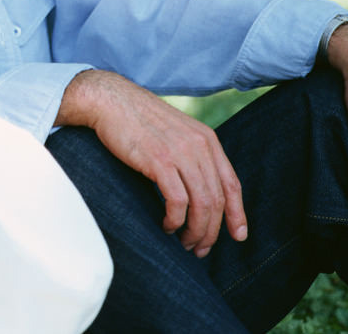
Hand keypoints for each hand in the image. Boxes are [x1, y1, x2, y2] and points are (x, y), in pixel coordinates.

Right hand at [58, 70, 246, 256]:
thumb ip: (192, 153)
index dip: (237, 214)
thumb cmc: (137, 120)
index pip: (232, 184)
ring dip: (195, 231)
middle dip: (211, 230)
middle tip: (201, 248)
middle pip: (217, 199)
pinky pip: (177, 201)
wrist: (110, 100)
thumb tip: (200, 188)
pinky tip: (166, 226)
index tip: (238, 236)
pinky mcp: (158, 160)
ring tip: (185, 243)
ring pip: (201, 204)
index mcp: (207, 139)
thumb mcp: (175, 132)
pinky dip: (175, 220)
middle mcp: (199, 146)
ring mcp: (179, 153)